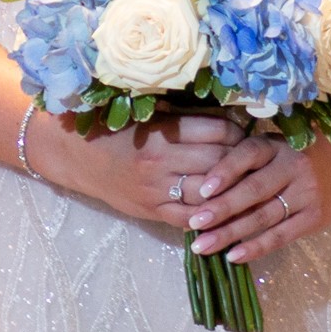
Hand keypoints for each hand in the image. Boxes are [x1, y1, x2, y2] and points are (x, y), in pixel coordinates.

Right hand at [36, 111, 277, 234]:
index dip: (239, 133)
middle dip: (241, 161)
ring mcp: (156, 191)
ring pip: (209, 195)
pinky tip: (225, 212)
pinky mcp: (151, 212)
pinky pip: (189, 219)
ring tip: (246, 184)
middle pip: (219, 163)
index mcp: (162, 132)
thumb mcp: (148, 112)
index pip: (218, 133)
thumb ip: (185, 116)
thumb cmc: (114, 126)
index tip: (248, 132)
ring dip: (231, 190)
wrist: (75, 154)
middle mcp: (162, 163)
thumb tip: (229, 117)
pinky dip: (210, 217)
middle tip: (254, 158)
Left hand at [187, 130, 330, 263]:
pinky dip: (255, 247)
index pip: (248, 154)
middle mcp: (293, 166)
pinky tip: (233, 256)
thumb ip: (242, 164)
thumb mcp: (269, 150)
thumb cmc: (288, 159)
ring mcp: (305, 193)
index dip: (225, 171)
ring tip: (202, 246)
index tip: (202, 190)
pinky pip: (280, 236)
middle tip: (194, 223)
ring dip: (230, 233)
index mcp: (276, 146)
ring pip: (263, 217)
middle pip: (253, 190)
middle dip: (221, 208)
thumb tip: (199, 191)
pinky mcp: (313, 217)